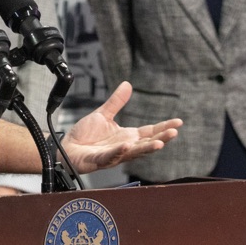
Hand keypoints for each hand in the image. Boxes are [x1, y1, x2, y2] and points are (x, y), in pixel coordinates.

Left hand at [60, 81, 181, 174]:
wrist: (67, 147)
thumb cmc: (85, 135)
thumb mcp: (103, 114)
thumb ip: (116, 102)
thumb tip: (128, 84)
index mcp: (128, 136)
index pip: (150, 132)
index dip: (164, 127)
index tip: (178, 122)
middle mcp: (125, 147)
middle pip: (147, 143)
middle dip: (161, 139)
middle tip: (174, 133)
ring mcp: (114, 154)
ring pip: (134, 153)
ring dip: (146, 148)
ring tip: (159, 144)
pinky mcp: (100, 160)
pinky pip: (112, 156)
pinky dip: (119, 152)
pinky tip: (126, 146)